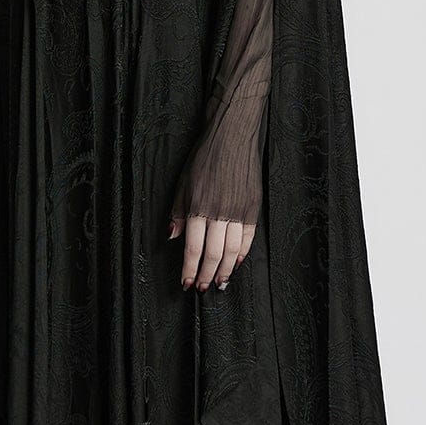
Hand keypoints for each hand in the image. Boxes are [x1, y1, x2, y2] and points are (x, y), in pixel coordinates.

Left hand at [169, 154, 255, 292]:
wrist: (232, 137)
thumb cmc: (204, 158)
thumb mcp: (183, 184)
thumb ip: (178, 213)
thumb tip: (172, 237)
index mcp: (198, 207)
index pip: (193, 248)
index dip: (189, 268)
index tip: (186, 282)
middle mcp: (219, 212)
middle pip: (213, 254)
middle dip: (206, 274)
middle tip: (201, 287)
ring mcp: (238, 210)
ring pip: (233, 251)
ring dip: (225, 270)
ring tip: (219, 283)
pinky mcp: (253, 206)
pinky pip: (248, 237)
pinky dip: (243, 254)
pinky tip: (236, 264)